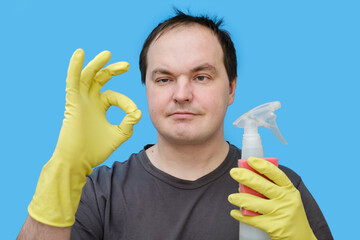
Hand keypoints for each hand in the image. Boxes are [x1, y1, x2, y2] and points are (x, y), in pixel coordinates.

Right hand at [28, 49, 140, 226]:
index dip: (126, 102)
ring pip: (88, 76)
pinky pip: (72, 81)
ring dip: (97, 64)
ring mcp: (80, 100)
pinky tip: (79, 54)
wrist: (79, 161)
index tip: (133, 113)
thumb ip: (128, 124)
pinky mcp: (72, 102)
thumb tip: (138, 112)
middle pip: (100, 79)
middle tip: (126, 66)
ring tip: (107, 54)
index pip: (114, 96)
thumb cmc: (96, 150)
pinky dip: (75, 67)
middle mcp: (89, 101)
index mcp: (99, 107)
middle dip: (112, 70)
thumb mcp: (118, 135)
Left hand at [228, 157, 315, 239]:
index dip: (262, 165)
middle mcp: (287, 200)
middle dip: (246, 177)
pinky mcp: (274, 227)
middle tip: (233, 172)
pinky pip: (252, 219)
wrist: (301, 238)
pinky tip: (234, 212)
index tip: (250, 160)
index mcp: (290, 190)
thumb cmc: (289, 214)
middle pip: (263, 186)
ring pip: (254, 203)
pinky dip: (241, 216)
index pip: (276, 174)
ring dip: (240, 199)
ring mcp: (280, 213)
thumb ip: (272, 189)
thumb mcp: (287, 198)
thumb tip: (248, 180)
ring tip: (231, 197)